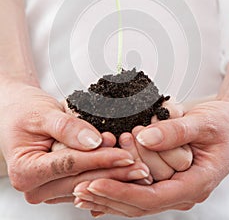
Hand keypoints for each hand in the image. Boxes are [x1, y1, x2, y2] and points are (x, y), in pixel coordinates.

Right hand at [0, 79, 145, 199]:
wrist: (17, 112)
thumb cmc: (25, 110)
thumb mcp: (44, 113)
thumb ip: (67, 128)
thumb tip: (93, 141)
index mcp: (25, 170)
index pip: (69, 166)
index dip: (99, 160)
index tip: (124, 155)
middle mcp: (35, 186)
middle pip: (81, 180)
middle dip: (113, 172)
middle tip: (140, 167)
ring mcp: (47, 188)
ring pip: (87, 184)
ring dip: (113, 176)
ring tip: (138, 168)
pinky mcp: (59, 185)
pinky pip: (85, 181)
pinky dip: (105, 174)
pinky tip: (124, 169)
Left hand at [72, 99, 228, 216]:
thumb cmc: (226, 125)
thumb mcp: (204, 124)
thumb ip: (175, 132)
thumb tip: (144, 138)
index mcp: (195, 183)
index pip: (151, 198)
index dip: (120, 193)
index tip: (94, 184)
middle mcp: (183, 190)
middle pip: (139, 204)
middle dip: (108, 197)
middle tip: (78, 187)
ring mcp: (176, 186)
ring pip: (138, 199)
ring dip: (110, 195)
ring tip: (81, 191)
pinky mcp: (169, 178)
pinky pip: (142, 188)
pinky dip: (120, 187)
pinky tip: (100, 187)